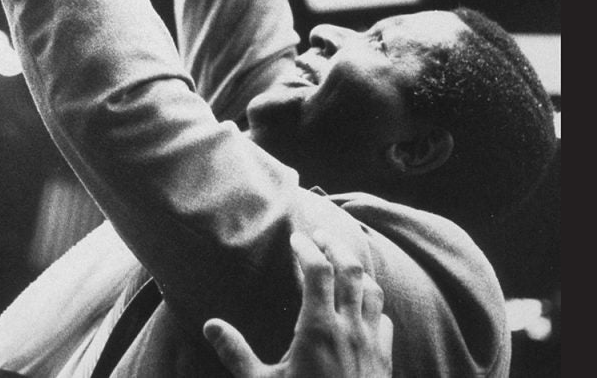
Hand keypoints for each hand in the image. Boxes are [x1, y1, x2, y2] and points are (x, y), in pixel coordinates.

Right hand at [204, 231, 394, 377]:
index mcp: (319, 329)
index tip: (295, 238)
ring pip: (373, 290)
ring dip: (358, 270)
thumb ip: (237, 354)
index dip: (307, 248)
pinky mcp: (384, 360)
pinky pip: (384, 319)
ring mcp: (372, 343)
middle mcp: (350, 329)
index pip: (318, 271)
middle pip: (351, 270)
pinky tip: (363, 308)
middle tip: (320, 236)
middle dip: (335, 247)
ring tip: (342, 261)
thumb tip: (211, 326)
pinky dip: (374, 303)